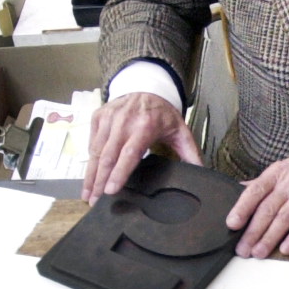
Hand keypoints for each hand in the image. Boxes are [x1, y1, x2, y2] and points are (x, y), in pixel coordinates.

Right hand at [81, 92, 200, 201]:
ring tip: (87, 195)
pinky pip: (92, 142)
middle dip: (99, 181)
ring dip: (90, 175)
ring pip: (96, 151)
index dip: (119, 172)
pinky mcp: (98, 116)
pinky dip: (90, 161)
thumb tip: (201, 173)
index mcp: (145, 126)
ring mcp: (109, 118)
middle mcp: (124, 122)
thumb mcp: (180, 131)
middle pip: (108, 156)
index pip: (129, 153)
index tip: (110, 190)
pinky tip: (89, 177)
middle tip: (95, 202)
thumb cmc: (163, 114)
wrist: (146, 87)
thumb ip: (190, 153)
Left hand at [226, 151, 288, 257]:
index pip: (255, 191)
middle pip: (268, 209)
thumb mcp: (283, 169)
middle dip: (253, 232)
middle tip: (243, 250)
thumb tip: (238, 190)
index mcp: (277, 173)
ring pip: (285, 217)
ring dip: (270, 237)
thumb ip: (262, 183)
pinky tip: (286, 248)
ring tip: (259, 252)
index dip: (242, 208)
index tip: (232, 224)